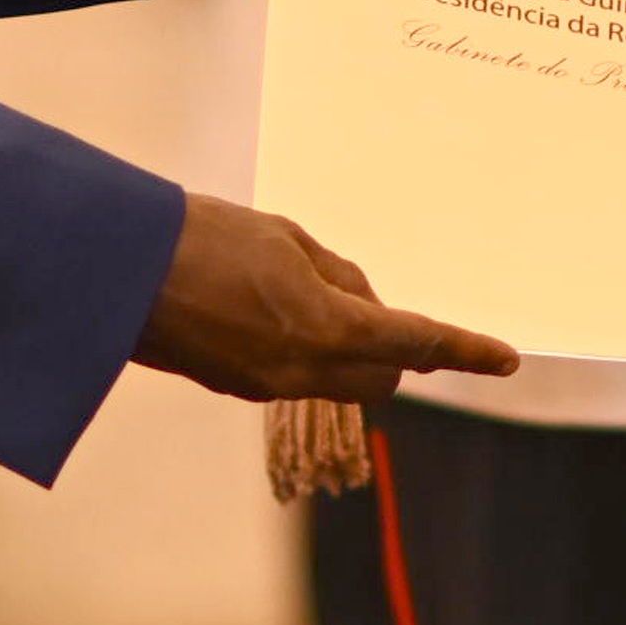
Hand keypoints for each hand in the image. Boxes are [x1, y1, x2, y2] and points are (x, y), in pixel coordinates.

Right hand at [131, 192, 520, 402]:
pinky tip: (267, 307)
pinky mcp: (239, 387)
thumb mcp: (288, 239)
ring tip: (302, 290)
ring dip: (348, 348)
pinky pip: (298, 376)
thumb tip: (365, 305)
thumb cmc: (205, 237)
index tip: (506, 357)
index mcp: (325, 327)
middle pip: (383, 374)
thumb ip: (339, 275)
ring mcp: (269, 385)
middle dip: (395, 347)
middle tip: (358, 293)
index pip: (416, 342)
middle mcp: (303, 370)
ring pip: (341, 379)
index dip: (465, 350)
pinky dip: (307, 349)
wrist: (119, 269)